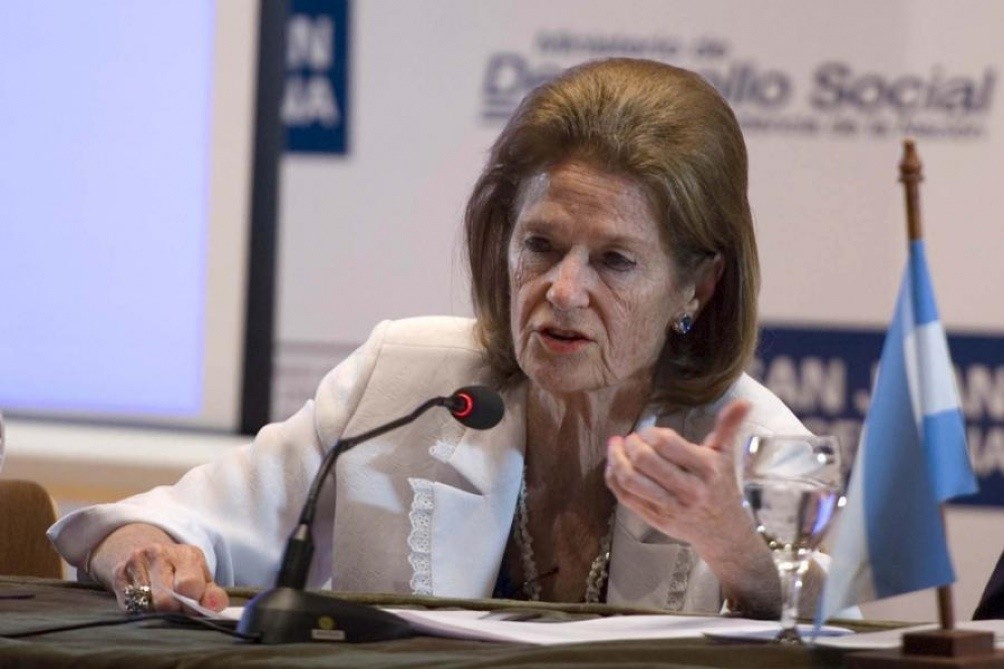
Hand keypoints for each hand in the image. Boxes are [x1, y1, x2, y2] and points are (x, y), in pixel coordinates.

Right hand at [89, 524, 228, 612]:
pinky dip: (139, 609)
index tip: (193, 609)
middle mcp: (158, 552)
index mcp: (186, 553)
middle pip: (164, 600)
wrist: (152, 555)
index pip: (189, 585)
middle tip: (177, 608)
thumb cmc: (184, 573)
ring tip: (162, 602)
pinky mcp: (118, 573)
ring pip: (145, 605)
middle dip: (173, 611)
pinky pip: (128, 606)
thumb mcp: (203, 579)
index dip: (192, 604)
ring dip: (155, 611)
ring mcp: (135, 561)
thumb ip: (213, 595)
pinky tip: (146, 600)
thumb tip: (214, 606)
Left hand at [604, 400, 752, 553]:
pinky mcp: (655, 519)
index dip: (651, 433)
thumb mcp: (726, 455)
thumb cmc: (722, 486)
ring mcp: (670, 507)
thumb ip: (729, 426)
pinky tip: (613, 467)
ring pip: (631, 481)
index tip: (649, 432)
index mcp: (706, 469)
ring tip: (615, 448)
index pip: (667, 444)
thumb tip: (745, 402)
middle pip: (645, 462)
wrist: (725, 532)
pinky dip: (613, 480)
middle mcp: (688, 489)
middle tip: (630, 438)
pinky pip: (626, 498)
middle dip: (631, 444)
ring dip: (616, 460)